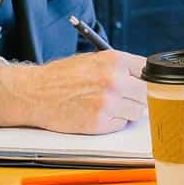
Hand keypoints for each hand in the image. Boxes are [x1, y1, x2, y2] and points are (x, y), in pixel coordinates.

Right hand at [0, 50, 146, 133]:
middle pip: (146, 93)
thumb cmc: (62, 76)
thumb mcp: (94, 60)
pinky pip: (120, 124)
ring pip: (136, 111)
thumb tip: (143, 77)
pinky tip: (97, 114)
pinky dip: (113, 122)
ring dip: (126, 111)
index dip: (145, 79)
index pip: (148, 71)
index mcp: (114, 60)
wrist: (35, 93)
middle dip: (137, 96)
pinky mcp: (99, 122)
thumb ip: (119, 67)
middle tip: (124, 97)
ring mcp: (108, 103)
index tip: (143, 84)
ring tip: (106, 105)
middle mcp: (114, 80)